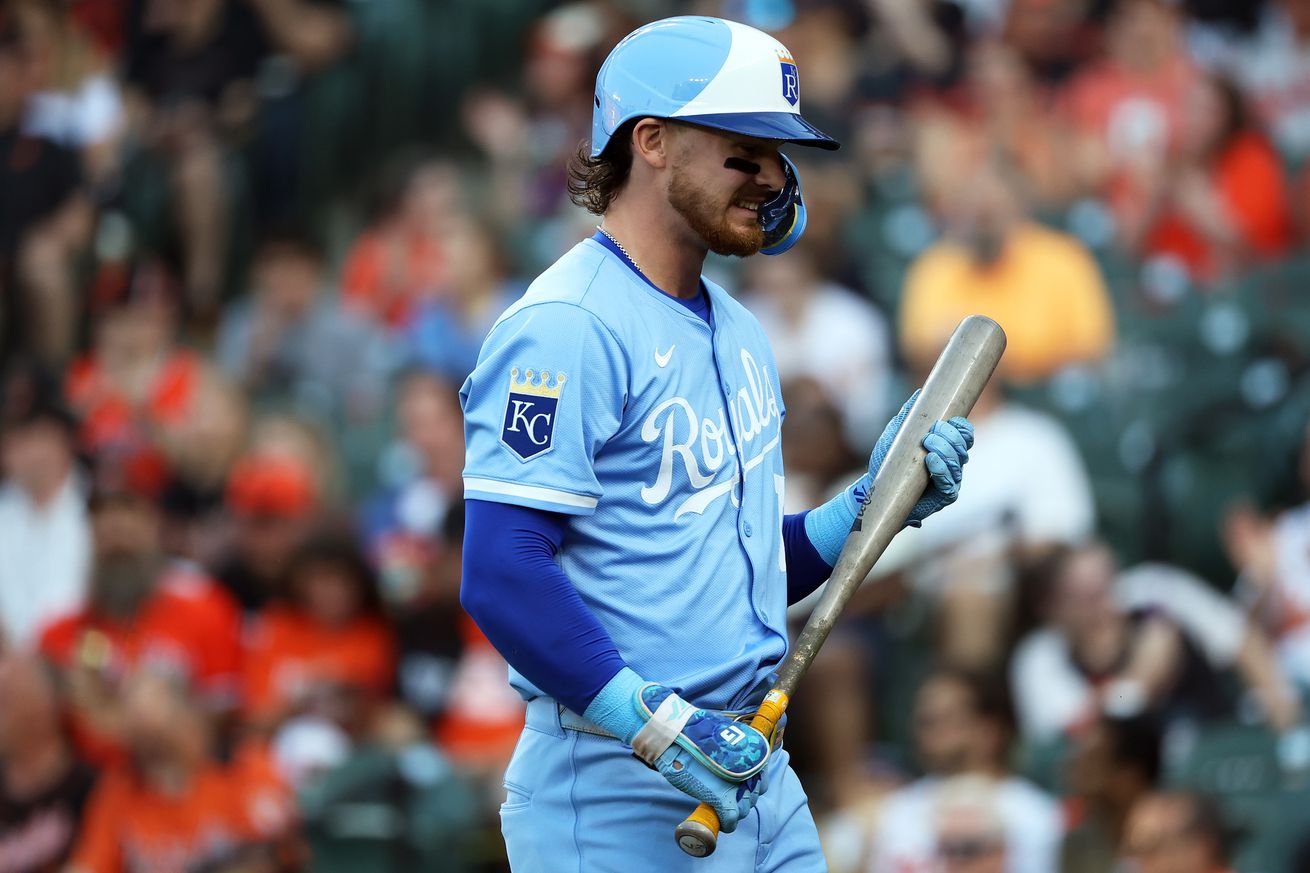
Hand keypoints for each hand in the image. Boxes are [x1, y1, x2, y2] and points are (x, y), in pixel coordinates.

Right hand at [583, 668, 770, 832]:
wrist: (675, 736)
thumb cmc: (694, 734)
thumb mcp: (720, 738)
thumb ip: (732, 753)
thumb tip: (730, 765)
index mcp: (753, 752)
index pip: (762, 780)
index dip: (751, 786)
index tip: (739, 786)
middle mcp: (751, 769)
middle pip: (753, 795)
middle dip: (742, 798)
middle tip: (727, 795)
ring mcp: (738, 786)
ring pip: (744, 809)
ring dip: (734, 810)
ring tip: (720, 804)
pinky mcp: (724, 800)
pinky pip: (731, 820)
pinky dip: (726, 823)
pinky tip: (720, 821)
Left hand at [866, 390, 974, 525]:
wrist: (875, 488)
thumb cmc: (888, 462)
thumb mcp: (895, 435)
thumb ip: (907, 416)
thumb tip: (919, 393)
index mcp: (946, 446)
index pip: (965, 434)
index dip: (961, 427)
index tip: (946, 421)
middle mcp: (952, 463)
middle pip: (963, 447)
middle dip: (950, 437)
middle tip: (931, 433)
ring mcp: (950, 480)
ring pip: (958, 464)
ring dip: (945, 451)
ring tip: (928, 444)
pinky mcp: (943, 497)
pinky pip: (949, 484)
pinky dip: (941, 469)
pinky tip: (931, 460)